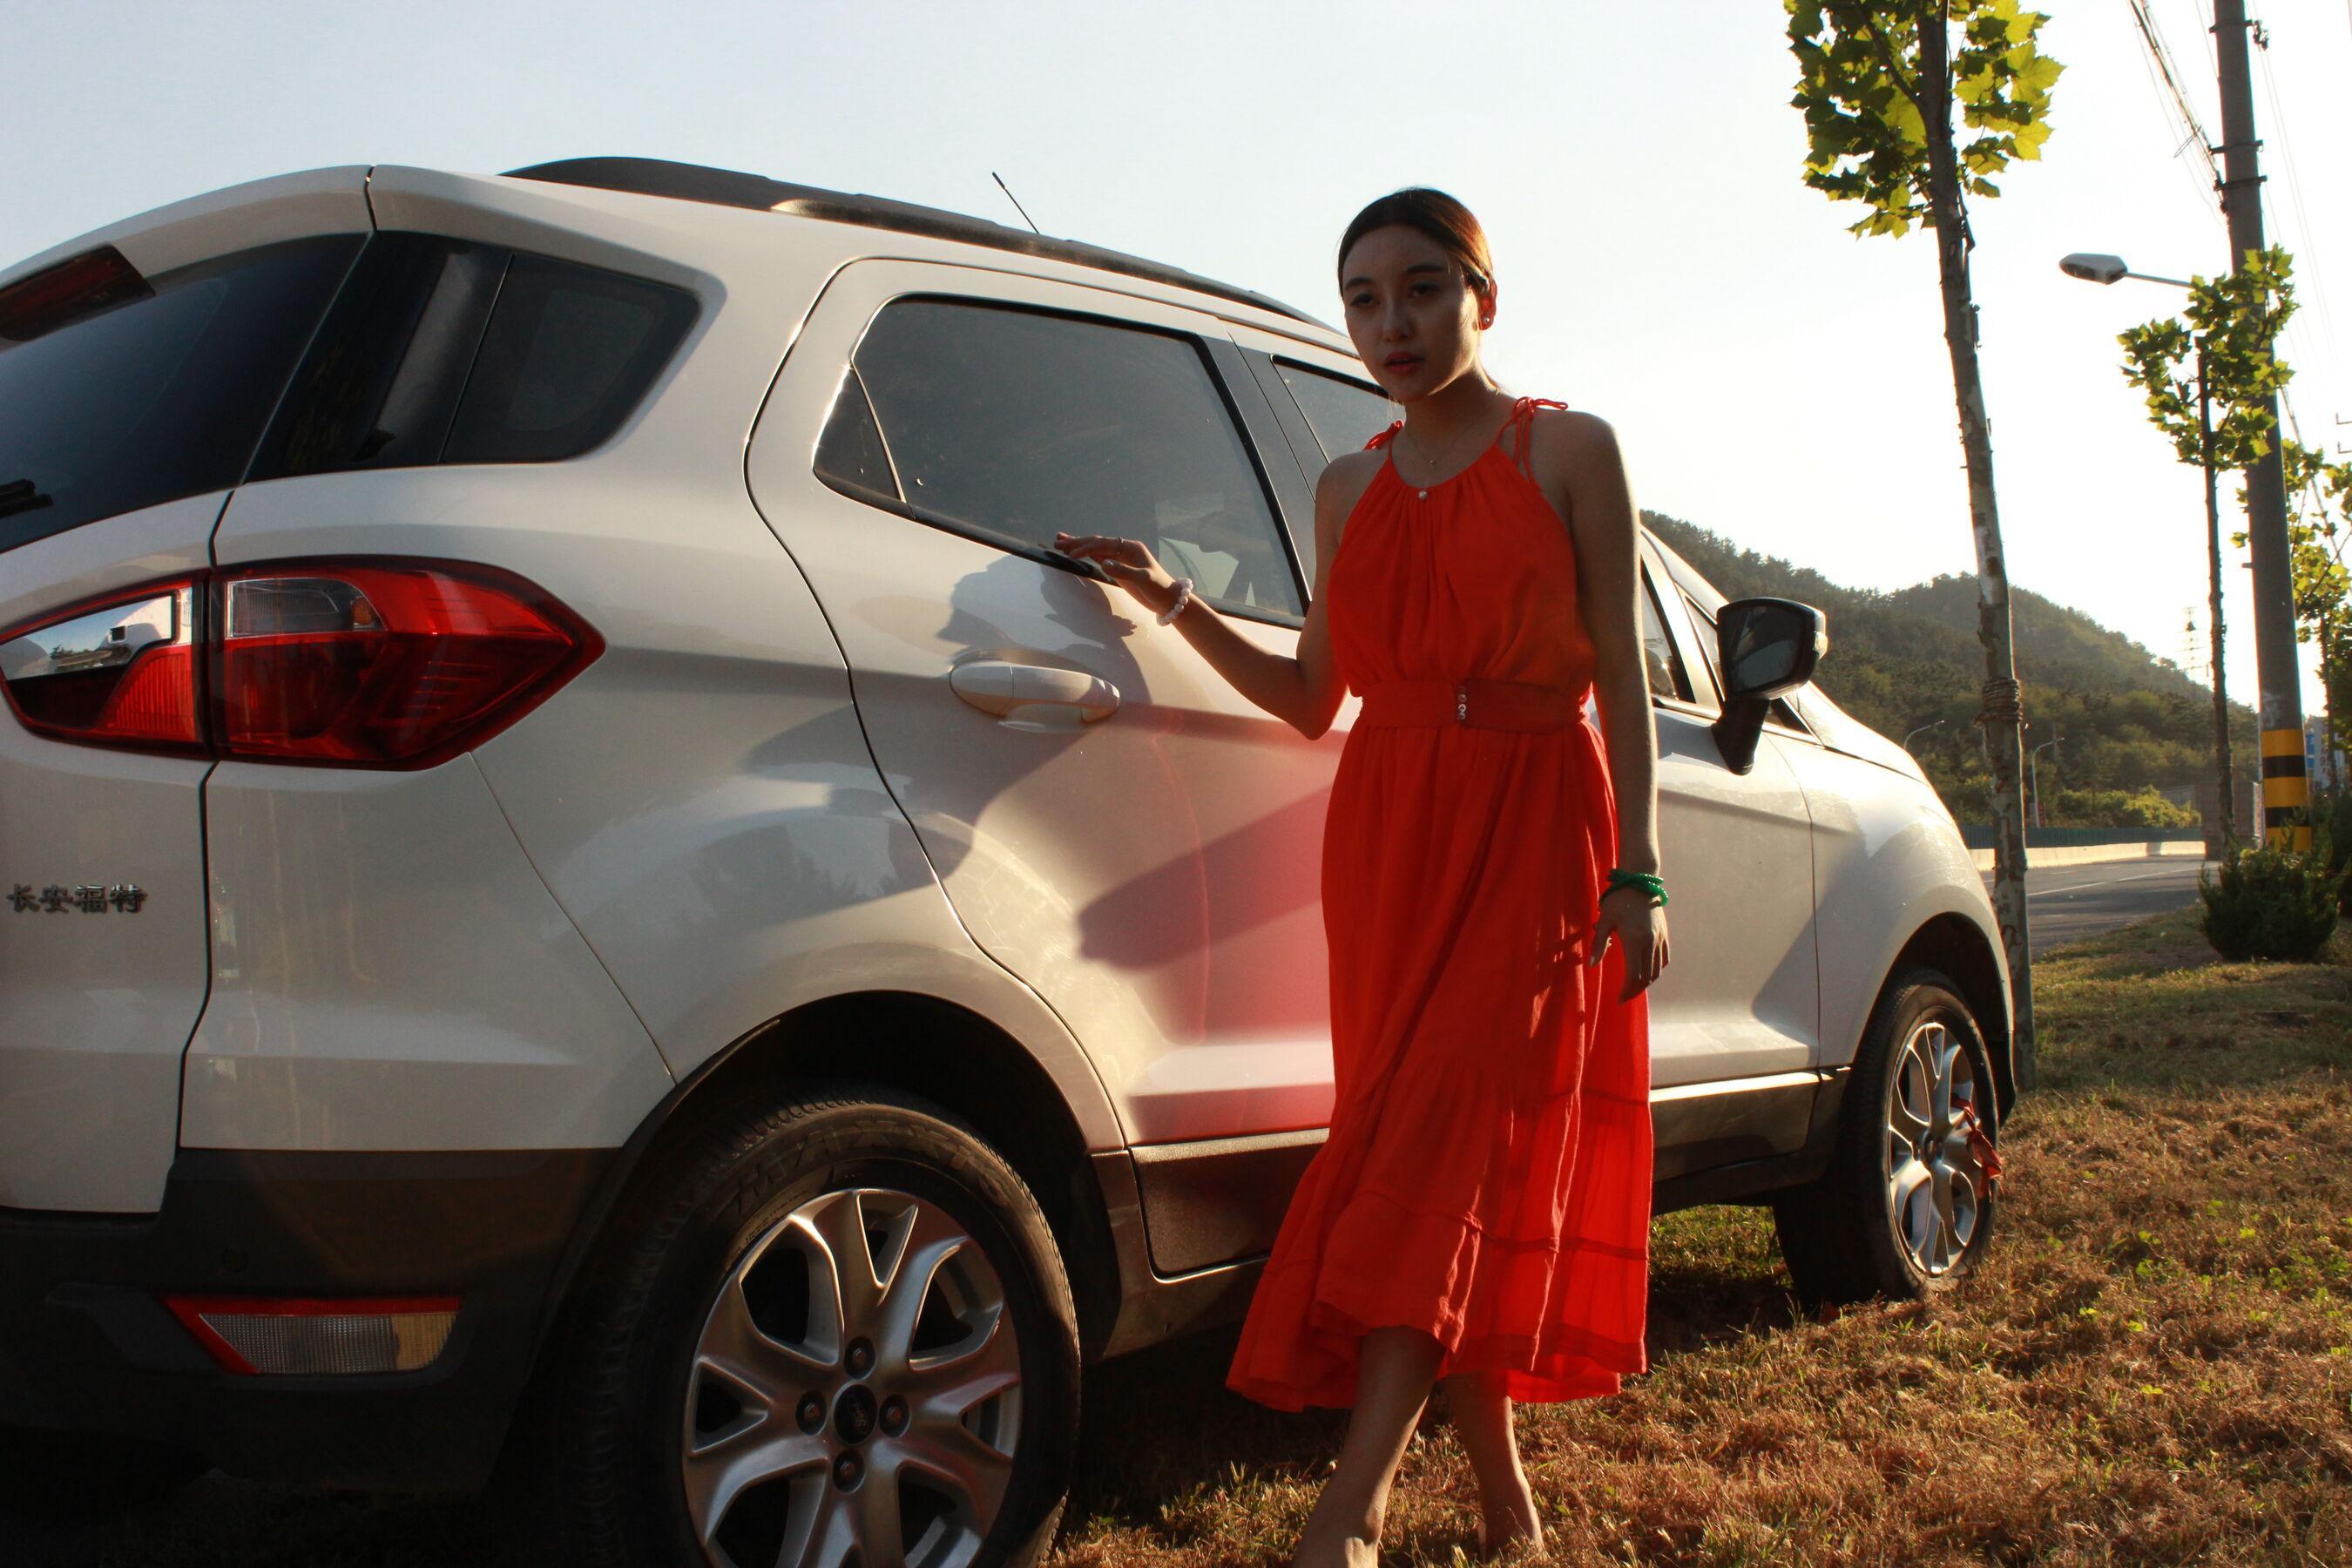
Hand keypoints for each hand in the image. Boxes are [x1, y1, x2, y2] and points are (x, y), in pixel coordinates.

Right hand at [1052, 532, 1178, 615]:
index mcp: (1131, 548)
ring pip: (1095, 549)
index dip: (1088, 547)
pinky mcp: (1116, 567)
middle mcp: (1124, 549)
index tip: (1072, 553)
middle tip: (1057, 542)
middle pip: (1097, 542)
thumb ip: (1124, 571)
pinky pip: (1097, 557)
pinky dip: (1085, 554)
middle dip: (1077, 543)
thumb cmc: (1158, 588)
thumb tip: (1104, 563)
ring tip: (1059, 541)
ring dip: (1078, 546)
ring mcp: (1119, 558)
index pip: (1104, 544)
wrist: (1167, 599)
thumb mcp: (1143, 580)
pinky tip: (1074, 552)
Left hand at [1589, 884, 1668, 1002]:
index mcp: (1635, 940)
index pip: (1634, 975)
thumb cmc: (1618, 899)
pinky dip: (1656, 970)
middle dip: (1634, 990)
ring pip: (1657, 970)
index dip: (1626, 991)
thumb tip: (1591, 965)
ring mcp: (1660, 939)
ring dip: (1646, 982)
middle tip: (1623, 997)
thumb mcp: (1605, 920)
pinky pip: (1664, 959)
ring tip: (1633, 987)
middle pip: (1646, 977)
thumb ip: (1599, 944)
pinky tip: (1648, 974)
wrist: (1640, 881)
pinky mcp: (1664, 935)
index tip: (1618, 999)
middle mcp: (1650, 942)